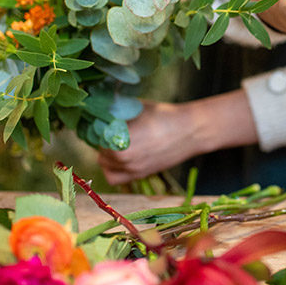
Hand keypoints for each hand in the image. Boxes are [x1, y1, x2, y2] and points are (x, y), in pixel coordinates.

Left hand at [97, 93, 257, 184]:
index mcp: (122, 138)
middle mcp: (125, 157)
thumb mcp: (135, 107)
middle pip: (99, 150)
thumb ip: (114, 111)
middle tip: (110, 129)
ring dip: (106, 154)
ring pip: (105, 164)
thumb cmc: (163, 115)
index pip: (97, 135)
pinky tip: (120, 156)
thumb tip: (95, 109)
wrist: (190, 131)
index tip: (103, 119)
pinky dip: (113, 168)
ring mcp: (133, 169)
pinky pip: (114, 177)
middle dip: (102, 139)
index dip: (98, 125)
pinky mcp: (140, 175)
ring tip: (116, 142)